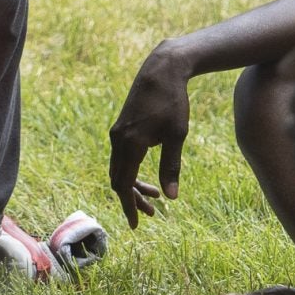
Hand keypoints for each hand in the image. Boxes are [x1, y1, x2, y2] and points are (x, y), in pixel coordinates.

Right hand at [107, 40, 192, 226]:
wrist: (161, 70)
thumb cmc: (173, 102)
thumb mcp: (177, 136)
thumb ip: (171, 167)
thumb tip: (171, 198)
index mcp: (130, 144)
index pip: (123, 184)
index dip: (129, 206)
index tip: (136, 224)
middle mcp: (118, 139)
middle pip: (118, 179)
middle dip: (132, 199)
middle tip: (151, 214)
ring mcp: (117, 132)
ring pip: (118, 168)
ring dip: (132, 185)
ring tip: (155, 197)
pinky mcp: (122, 126)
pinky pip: (120, 156)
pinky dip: (131, 170)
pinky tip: (147, 175)